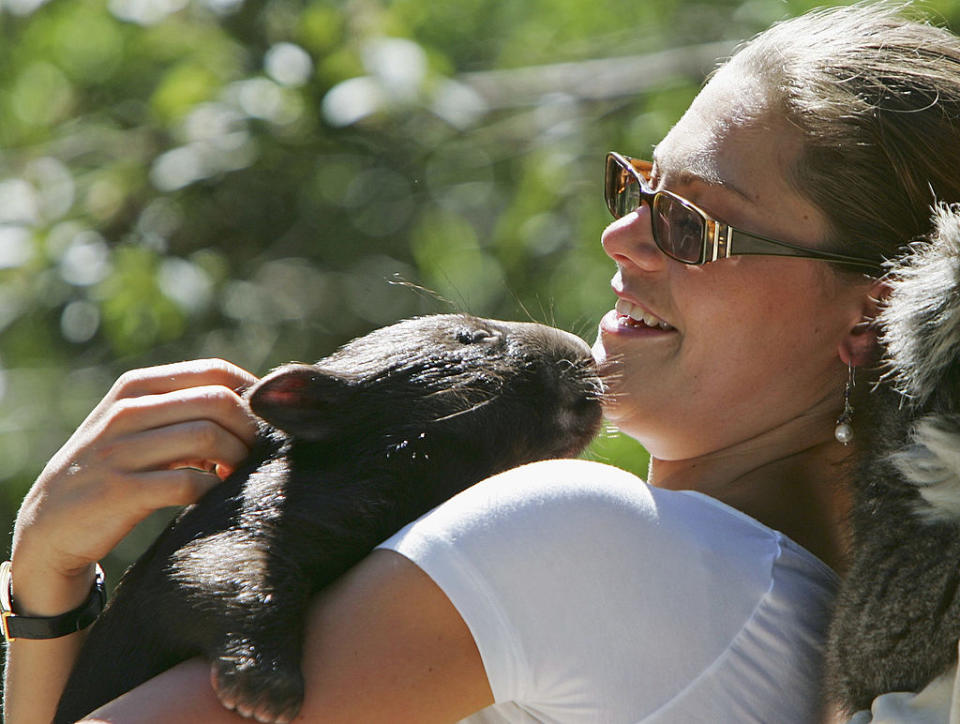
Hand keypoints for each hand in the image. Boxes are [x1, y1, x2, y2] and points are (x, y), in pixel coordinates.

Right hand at [9, 359, 258, 614]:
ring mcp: (120, 451)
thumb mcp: (141, 424)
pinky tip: (214, 495)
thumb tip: (258, 407)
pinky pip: (189, 484)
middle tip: (253, 454)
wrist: (51, 521)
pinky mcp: (120, 492)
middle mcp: (127, 411)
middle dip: (249, 429)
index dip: (252, 397)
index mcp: (137, 386)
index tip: (263, 424)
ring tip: (233, 474)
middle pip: (218, 402)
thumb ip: (187, 409)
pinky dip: (214, 490)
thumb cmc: (116, 467)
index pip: (215, 371)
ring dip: (236, 459)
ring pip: (208, 437)